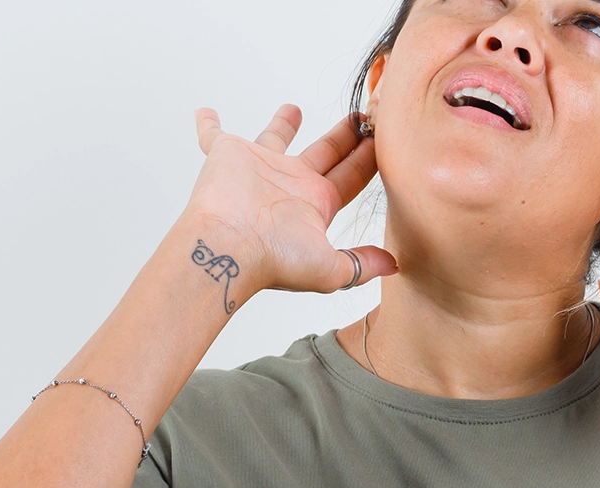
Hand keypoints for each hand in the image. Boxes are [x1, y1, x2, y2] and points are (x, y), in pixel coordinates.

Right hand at [182, 104, 397, 295]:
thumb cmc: (274, 259)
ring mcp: (259, 169)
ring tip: (294, 107)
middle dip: (343, 136)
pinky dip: (208, 125)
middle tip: (361, 115)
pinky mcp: (227, 156)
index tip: (386, 135)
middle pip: (324, 152)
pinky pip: (213, 136)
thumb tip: (394, 265)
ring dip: (284, 124)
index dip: (369, 157)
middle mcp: (290, 185)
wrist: (228, 247)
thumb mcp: (330, 267)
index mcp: (316, 204)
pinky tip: (205, 112)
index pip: (351, 175)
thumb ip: (361, 263)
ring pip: (275, 139)